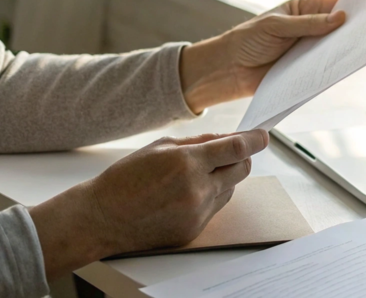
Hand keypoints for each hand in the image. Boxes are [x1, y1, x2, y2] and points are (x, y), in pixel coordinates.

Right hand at [28, 130, 268, 279]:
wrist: (102, 218)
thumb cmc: (125, 179)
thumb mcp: (160, 147)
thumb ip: (198, 142)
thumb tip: (228, 138)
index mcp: (186, 163)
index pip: (236, 148)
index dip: (254, 140)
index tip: (263, 135)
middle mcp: (197, 189)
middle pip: (242, 169)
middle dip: (242, 158)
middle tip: (232, 152)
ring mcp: (197, 212)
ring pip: (231, 189)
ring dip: (225, 178)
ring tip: (197, 174)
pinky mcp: (195, 229)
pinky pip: (216, 207)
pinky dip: (211, 196)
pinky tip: (188, 193)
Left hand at [179, 0, 345, 111]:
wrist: (228, 70)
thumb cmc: (247, 40)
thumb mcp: (276, 26)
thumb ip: (307, 24)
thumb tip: (340, 18)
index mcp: (305, 8)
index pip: (335, 4)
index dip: (352, 8)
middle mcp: (311, 28)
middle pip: (340, 27)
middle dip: (353, 30)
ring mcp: (310, 50)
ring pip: (335, 49)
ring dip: (345, 51)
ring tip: (362, 51)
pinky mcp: (307, 71)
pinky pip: (325, 69)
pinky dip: (333, 69)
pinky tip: (344, 68)